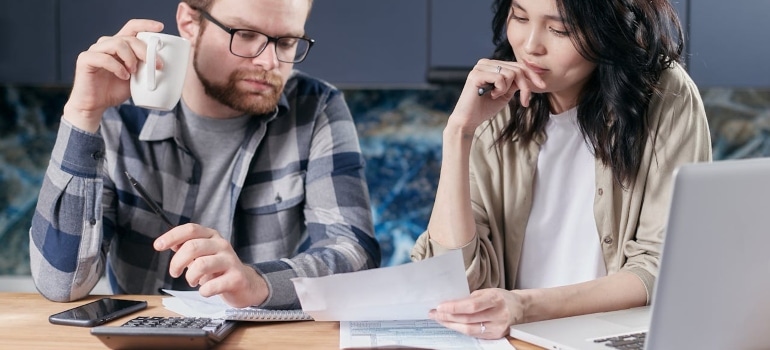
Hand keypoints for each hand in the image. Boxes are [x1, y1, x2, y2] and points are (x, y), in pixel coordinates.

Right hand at [63, 19, 163, 132]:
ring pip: (117, 43)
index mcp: (119, 46)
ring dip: (130, 58)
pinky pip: (104, 58)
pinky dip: (117, 67)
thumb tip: (163, 62)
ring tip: (134, 72)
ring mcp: (95, 50)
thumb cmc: (115, 90)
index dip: (145, 25)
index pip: (132, 27)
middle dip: (145, 50)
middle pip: (129, 38)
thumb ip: (145, 67)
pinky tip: (124, 76)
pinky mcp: (85, 59)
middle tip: (156, 65)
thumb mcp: (136, 78)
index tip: (160, 28)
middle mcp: (106, 44)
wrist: (95, 106)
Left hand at [154, 223, 268, 307]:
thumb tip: (169, 242)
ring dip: (190, 277)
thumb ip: (187, 246)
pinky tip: (205, 290)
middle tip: (175, 273)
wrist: (245, 285)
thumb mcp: (203, 254)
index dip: (172, 236)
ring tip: (192, 282)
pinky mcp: (236, 278)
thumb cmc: (219, 269)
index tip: (157, 246)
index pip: (190, 229)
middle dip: (177, 262)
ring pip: (201, 265)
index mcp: (212, 236)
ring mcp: (230, 261)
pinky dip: (203, 291)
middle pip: (192, 246)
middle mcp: (222, 245)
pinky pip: (212, 285)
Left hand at [428, 288, 525, 338]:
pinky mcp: (496, 336)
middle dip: (448, 317)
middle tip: (434, 313)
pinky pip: (474, 335)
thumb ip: (471, 298)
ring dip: (451, 325)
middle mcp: (498, 315)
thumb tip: (449, 303)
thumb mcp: (488, 291)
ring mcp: (498, 328)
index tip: (440, 306)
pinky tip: (452, 325)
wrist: (520, 308)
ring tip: (439, 319)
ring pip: (470, 330)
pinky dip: (461, 330)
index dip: (454, 307)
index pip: (472, 306)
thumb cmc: (501, 297)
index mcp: (496, 299)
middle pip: (468, 319)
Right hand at [449, 59, 545, 133]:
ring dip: (508, 89)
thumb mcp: (505, 93)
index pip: (518, 66)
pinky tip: (491, 95)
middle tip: (525, 101)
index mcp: (492, 66)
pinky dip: (500, 90)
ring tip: (496, 96)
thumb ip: (514, 83)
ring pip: (511, 73)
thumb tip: (529, 76)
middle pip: (517, 69)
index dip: (532, 75)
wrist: (468, 120)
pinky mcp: (476, 75)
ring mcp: (480, 67)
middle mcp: (485, 63)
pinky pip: (500, 78)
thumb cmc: (484, 108)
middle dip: (525, 86)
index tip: (543, 86)